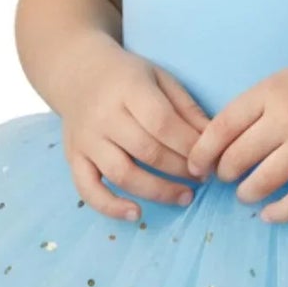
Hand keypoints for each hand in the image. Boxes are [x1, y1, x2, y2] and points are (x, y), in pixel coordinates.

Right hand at [61, 47, 210, 220]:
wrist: (78, 73)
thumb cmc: (127, 76)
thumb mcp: (160, 78)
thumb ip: (187, 107)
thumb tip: (214, 140)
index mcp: (128, 89)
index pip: (162, 123)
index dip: (189, 146)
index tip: (210, 159)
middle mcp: (104, 116)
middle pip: (147, 151)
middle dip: (180, 169)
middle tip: (203, 178)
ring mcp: (86, 140)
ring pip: (122, 174)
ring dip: (158, 191)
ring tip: (185, 197)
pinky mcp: (73, 158)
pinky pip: (88, 189)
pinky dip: (110, 207)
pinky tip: (136, 214)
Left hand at [184, 49, 287, 223]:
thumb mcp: (285, 80)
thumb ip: (255, 106)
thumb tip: (219, 142)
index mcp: (270, 91)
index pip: (220, 128)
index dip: (201, 153)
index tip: (196, 166)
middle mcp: (287, 117)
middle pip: (236, 159)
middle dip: (223, 175)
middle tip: (225, 178)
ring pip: (261, 183)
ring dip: (246, 194)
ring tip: (247, 194)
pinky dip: (278, 213)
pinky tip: (269, 214)